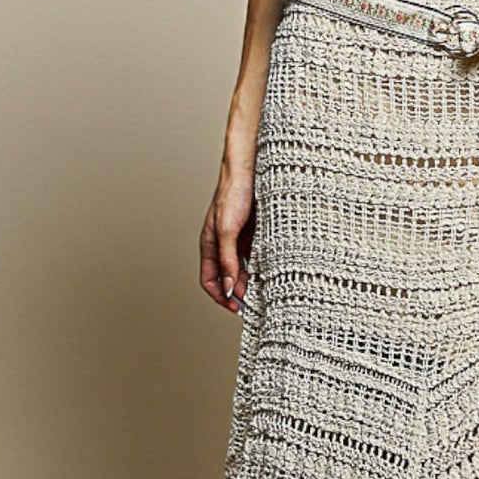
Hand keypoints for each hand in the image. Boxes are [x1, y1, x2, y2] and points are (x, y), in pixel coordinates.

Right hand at [201, 151, 256, 312]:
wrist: (251, 171)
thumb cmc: (233, 194)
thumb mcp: (228, 230)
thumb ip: (227, 260)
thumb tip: (229, 287)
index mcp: (209, 245)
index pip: (209, 280)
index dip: (220, 296)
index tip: (235, 307)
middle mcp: (223, 245)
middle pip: (227, 278)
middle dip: (238, 292)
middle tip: (254, 303)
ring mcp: (239, 241)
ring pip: (243, 269)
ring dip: (251, 281)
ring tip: (263, 291)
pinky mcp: (254, 235)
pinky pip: (256, 257)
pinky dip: (261, 268)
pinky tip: (270, 272)